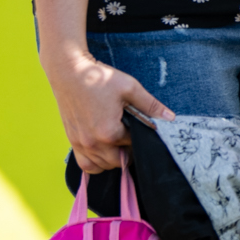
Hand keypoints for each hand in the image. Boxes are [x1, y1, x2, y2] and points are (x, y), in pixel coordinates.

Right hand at [42, 41, 173, 172]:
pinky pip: (85, 164)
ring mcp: (80, 144)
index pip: (133, 146)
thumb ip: (151, 105)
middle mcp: (92, 143)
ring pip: (101, 167)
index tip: (140, 126)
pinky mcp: (72, 141)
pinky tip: (102, 150)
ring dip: (113, 159)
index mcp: (109, 133)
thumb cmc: (98, 78)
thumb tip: (170, 117)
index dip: (140, 137)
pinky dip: (95, 162)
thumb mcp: (130, 88)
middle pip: (118, 162)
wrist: (69, 72)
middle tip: (132, 135)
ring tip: (118, 142)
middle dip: (129, 151)